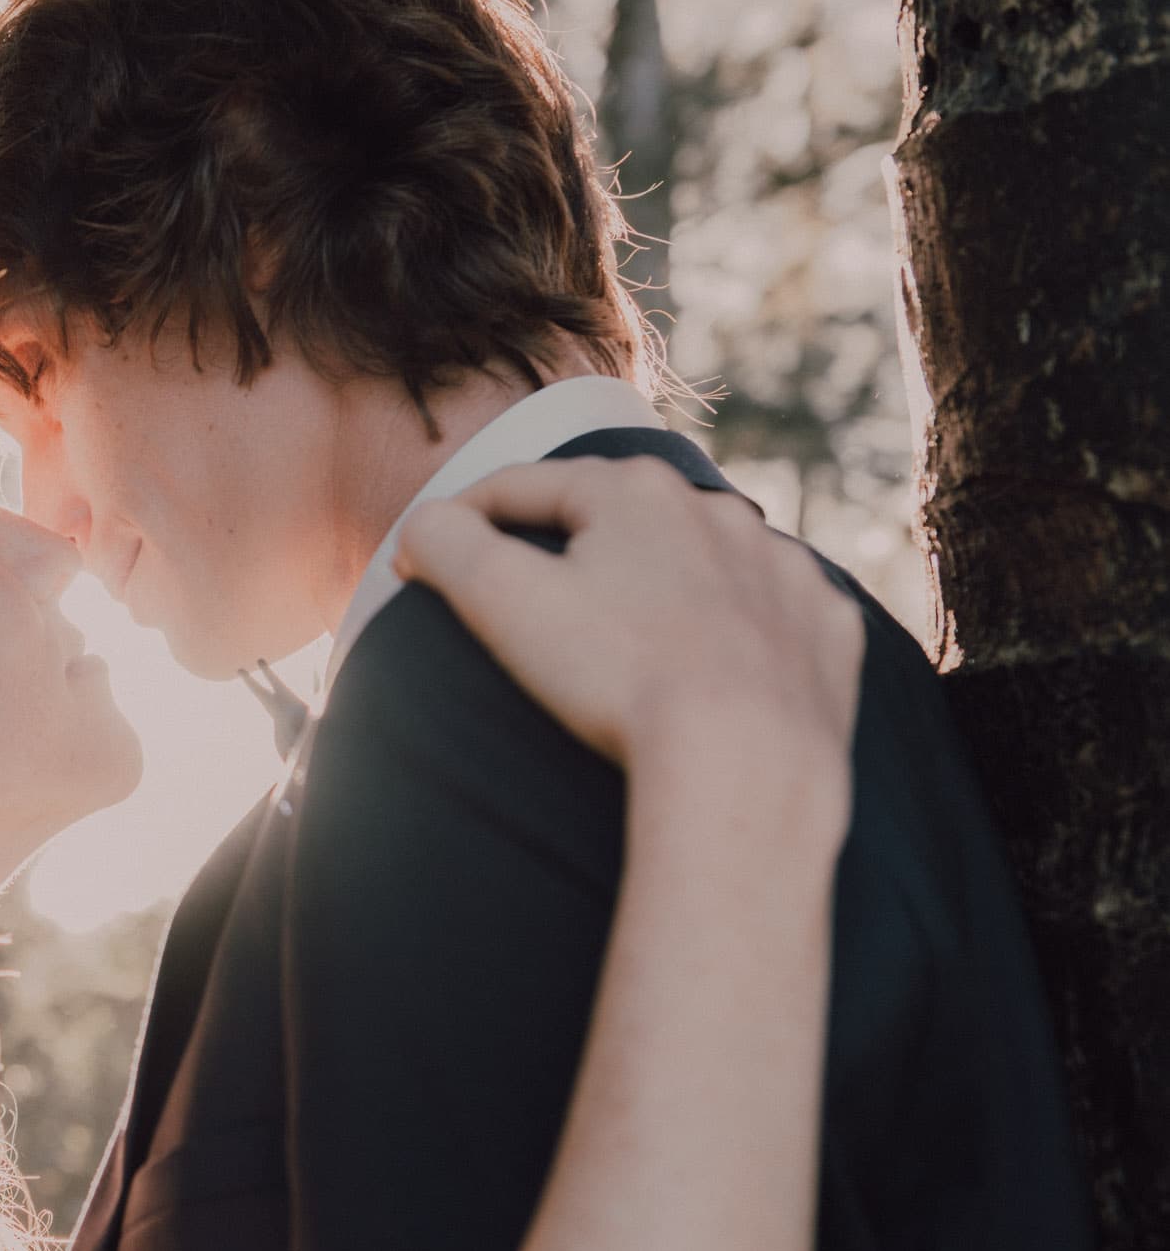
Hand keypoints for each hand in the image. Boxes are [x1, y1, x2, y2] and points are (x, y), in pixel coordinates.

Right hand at [391, 456, 865, 776]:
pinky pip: (772, 615)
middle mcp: (718, 512)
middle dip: (571, 543)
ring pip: (703, 560)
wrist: (748, 764)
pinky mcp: (827, 629)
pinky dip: (737, 631)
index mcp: (634, 492)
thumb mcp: (500, 601)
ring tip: (625, 629)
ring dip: (660, 581)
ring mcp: (784, 569)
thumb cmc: (617, 677)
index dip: (465, 516)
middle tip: (529, 588)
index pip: (524, 486)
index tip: (428, 552)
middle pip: (619, 517)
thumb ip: (444, 544)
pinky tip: (713, 665)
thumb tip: (424, 525)